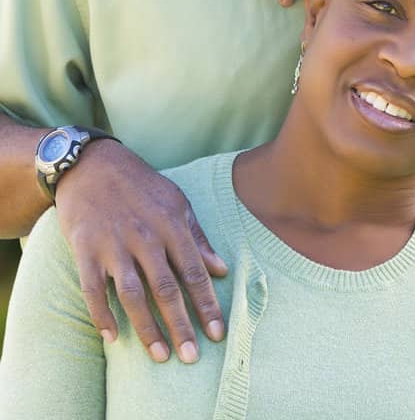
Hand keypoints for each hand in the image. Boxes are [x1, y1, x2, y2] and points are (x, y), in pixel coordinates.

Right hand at [53, 139, 228, 363]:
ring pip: (132, 295)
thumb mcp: (178, 204)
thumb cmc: (142, 187)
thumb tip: (222, 269)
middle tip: (191, 356)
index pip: (195, 273)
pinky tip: (111, 337)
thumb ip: (199, 238)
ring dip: (146, 327)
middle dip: (181, 325)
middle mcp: (146, 238)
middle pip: (166, 289)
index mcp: (172, 227)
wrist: (94, 166)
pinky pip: (93, 290)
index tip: (217, 333)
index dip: (207, 305)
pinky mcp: (85, 250)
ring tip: (159, 354)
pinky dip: (101, 314)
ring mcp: (114, 246)